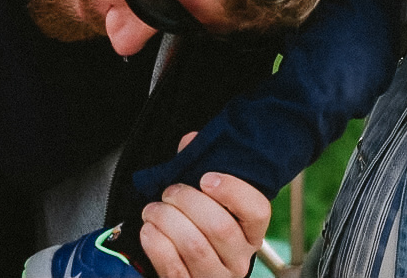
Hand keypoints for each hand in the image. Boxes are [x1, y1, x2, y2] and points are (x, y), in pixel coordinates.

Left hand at [138, 172, 271, 277]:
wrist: (184, 267)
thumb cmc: (199, 227)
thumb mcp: (208, 198)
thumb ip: (202, 165)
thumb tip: (190, 142)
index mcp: (251, 232)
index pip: (257, 211)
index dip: (233, 191)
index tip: (207, 178)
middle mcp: (239, 258)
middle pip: (219, 226)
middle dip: (187, 201)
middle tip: (170, 191)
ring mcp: (216, 277)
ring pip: (194, 246)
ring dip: (167, 220)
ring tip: (154, 209)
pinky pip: (173, 267)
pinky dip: (156, 243)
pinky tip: (149, 229)